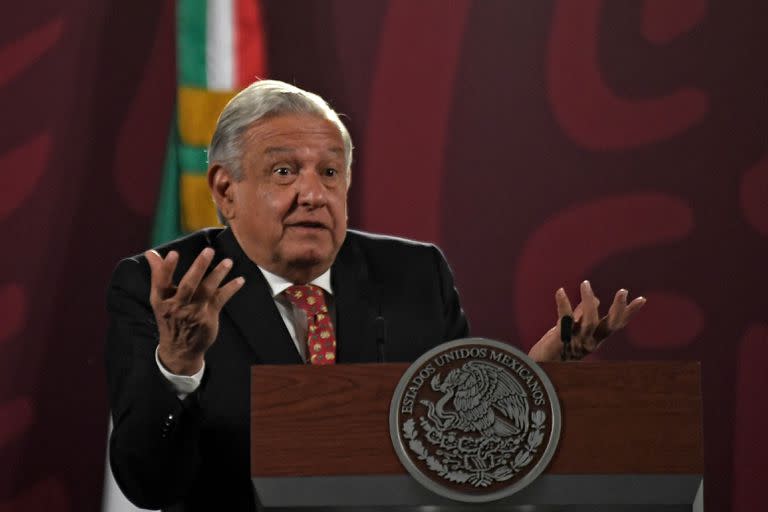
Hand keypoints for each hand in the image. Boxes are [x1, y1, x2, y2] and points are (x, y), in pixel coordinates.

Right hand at [146, 248, 244, 374]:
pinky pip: (221, 299)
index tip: (173, 253)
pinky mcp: (208, 317)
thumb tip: (151, 253)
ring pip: (207, 290)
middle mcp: (177, 306)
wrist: (180, 349)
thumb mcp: (160, 299)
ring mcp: (194, 312)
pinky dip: (231, 289)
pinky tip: (240, 280)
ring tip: (228, 261)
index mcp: (161, 301)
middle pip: (189, 284)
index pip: (162, 282)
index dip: (167, 268)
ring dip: (218, 274)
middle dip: (199, 267)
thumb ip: (158, 275)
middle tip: (209, 250)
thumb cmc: (169, 317)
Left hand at [528, 281, 645, 361]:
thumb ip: (582, 315)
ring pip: (589, 321)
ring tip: (585, 283)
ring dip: (588, 301)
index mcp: (594, 338)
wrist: (537, 369)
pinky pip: (564, 321)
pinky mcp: (560, 340)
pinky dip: (563, 305)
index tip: (642, 299)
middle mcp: (589, 342)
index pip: (616, 325)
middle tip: (623, 291)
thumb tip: (595, 299)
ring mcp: (576, 342)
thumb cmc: (555, 349)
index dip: (629, 313)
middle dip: (618, 309)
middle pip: (609, 326)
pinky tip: (560, 291)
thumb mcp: (573, 330)